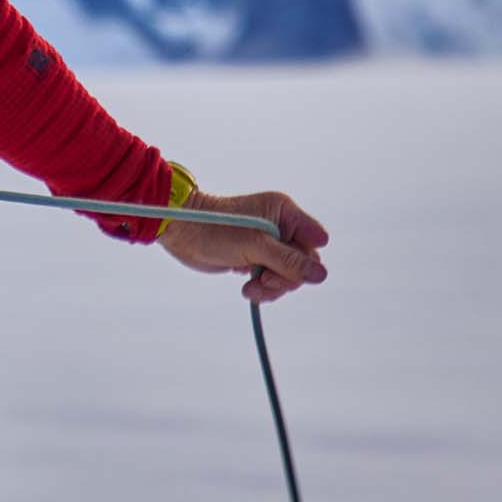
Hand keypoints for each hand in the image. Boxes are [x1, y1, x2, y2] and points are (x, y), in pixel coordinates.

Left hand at [156, 188, 329, 303]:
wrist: (180, 232)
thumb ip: (289, 261)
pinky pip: (272, 279)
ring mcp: (268, 243)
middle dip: (284, 277)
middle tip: (262, 280)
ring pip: (288, 275)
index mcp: (284, 213)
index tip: (283, 264)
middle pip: (303, 263)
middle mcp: (280, 226)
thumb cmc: (215, 229)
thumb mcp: (255, 246)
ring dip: (271, 286)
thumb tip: (321, 275)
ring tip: (251, 288)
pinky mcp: (255, 258)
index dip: (305, 258)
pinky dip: (262, 288)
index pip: (314, 241)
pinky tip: (246, 287)